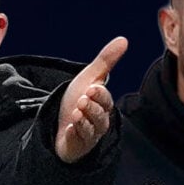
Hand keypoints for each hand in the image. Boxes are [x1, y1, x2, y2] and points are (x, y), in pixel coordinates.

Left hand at [55, 36, 127, 163]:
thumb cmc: (78, 100)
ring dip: (84, 121)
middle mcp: (99, 122)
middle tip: (82, 100)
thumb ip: (106, 61)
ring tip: (76, 112)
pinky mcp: (76, 145)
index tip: (92, 88)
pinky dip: (74, 134)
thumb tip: (123, 39)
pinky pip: (78, 141)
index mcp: (103, 105)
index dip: (100, 95)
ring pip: (91, 130)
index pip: (106, 100)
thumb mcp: (90, 78)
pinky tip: (69, 128)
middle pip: (100, 116)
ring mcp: (88, 135)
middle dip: (92, 108)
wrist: (60, 123)